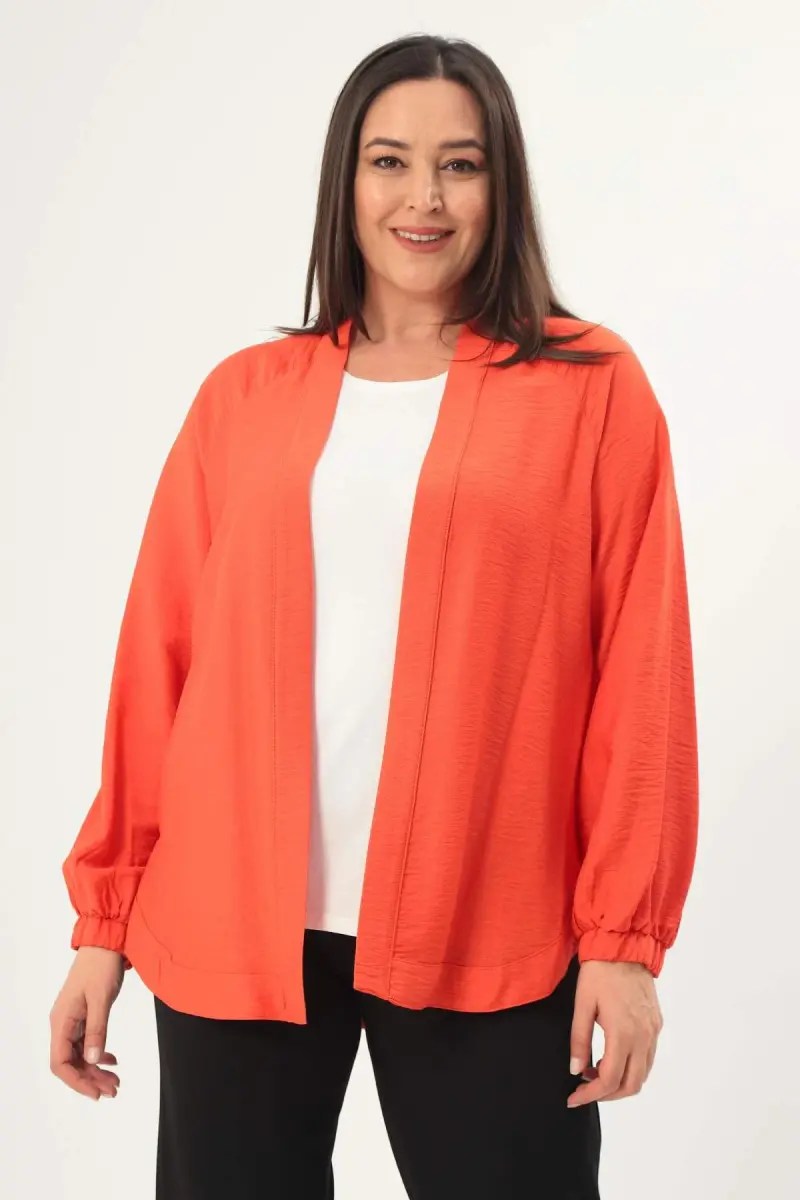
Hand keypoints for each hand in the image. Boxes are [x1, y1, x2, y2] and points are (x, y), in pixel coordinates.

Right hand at [49, 946, 124, 1100]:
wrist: (105, 944)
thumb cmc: (101, 967)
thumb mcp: (101, 999)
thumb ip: (97, 1030)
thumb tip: (93, 1061)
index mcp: (61, 1022)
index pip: (60, 1063)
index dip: (76, 1081)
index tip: (96, 1093)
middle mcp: (63, 1024)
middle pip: (70, 1063)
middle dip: (90, 1079)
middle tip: (114, 1089)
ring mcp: (72, 1021)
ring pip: (80, 1055)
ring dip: (96, 1070)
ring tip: (116, 1081)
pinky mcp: (83, 1017)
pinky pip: (86, 1044)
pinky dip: (99, 1054)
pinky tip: (112, 1060)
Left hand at [567, 959, 662, 1106]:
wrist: (624, 946)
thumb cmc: (599, 972)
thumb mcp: (582, 1004)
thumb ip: (579, 1040)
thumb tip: (575, 1070)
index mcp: (623, 1033)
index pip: (609, 1080)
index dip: (590, 1095)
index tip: (573, 1098)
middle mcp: (643, 1037)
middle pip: (631, 1085)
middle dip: (607, 1095)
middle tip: (584, 1090)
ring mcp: (653, 1031)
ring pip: (643, 1074)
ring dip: (620, 1083)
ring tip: (594, 1072)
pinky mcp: (656, 1024)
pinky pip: (648, 1058)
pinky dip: (631, 1067)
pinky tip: (611, 1057)